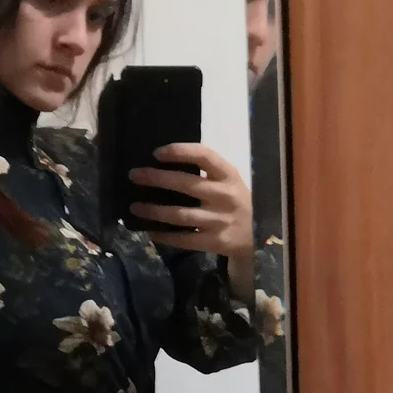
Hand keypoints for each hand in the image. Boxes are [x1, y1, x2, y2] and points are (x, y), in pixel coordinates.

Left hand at [129, 143, 253, 265]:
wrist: (257, 237)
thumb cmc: (236, 202)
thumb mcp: (229, 182)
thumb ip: (207, 173)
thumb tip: (166, 164)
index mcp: (228, 175)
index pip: (204, 155)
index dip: (179, 151)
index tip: (156, 153)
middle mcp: (224, 195)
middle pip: (185, 184)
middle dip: (156, 178)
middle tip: (134, 175)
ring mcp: (219, 220)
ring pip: (180, 215)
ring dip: (153, 211)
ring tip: (134, 207)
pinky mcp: (214, 241)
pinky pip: (184, 239)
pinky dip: (164, 236)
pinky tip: (149, 231)